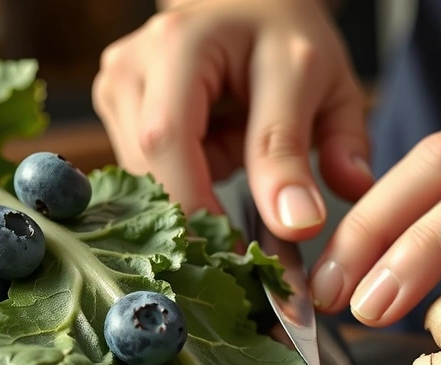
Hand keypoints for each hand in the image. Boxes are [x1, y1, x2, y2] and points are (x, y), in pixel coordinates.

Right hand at [92, 0, 372, 239]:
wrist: (247, 5)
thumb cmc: (288, 41)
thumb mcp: (325, 85)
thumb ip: (327, 147)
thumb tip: (303, 224)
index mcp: (183, 42)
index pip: (171, 141)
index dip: (198, 209)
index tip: (244, 261)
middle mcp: (134, 62)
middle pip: (147, 168)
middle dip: (199, 220)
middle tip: (249, 263)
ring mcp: (115, 85)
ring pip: (143, 180)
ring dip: (194, 201)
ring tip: (243, 192)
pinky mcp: (113, 108)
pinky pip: (146, 174)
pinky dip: (187, 188)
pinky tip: (220, 172)